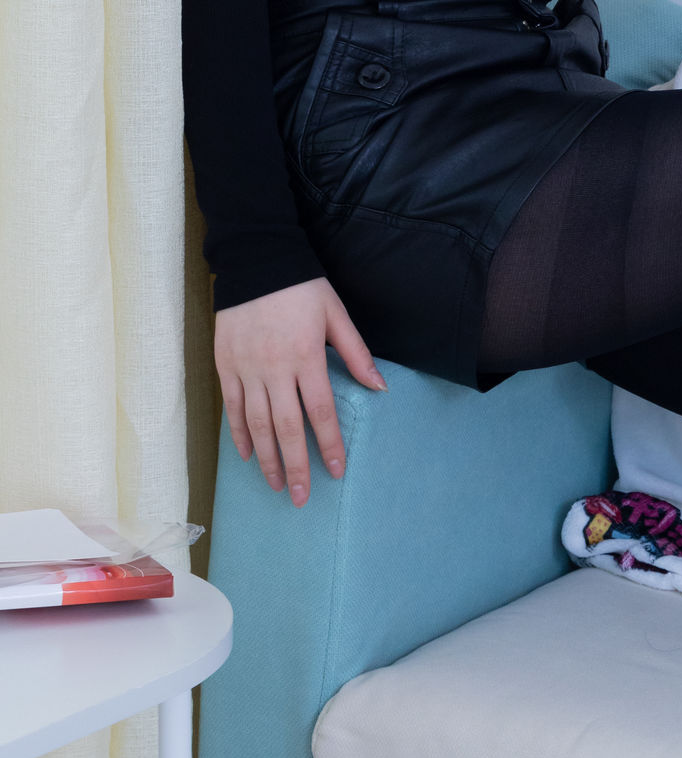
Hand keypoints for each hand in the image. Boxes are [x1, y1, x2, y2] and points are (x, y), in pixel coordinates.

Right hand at [215, 277, 385, 506]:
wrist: (255, 260)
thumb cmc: (301, 288)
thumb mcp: (336, 314)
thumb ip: (356, 353)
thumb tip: (380, 387)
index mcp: (305, 356)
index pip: (321, 411)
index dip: (330, 444)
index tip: (337, 471)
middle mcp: (274, 368)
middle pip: (287, 428)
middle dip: (296, 466)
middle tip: (301, 497)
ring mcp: (246, 369)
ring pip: (257, 424)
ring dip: (267, 459)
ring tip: (276, 485)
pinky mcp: (225, 365)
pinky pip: (232, 408)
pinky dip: (239, 435)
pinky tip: (248, 456)